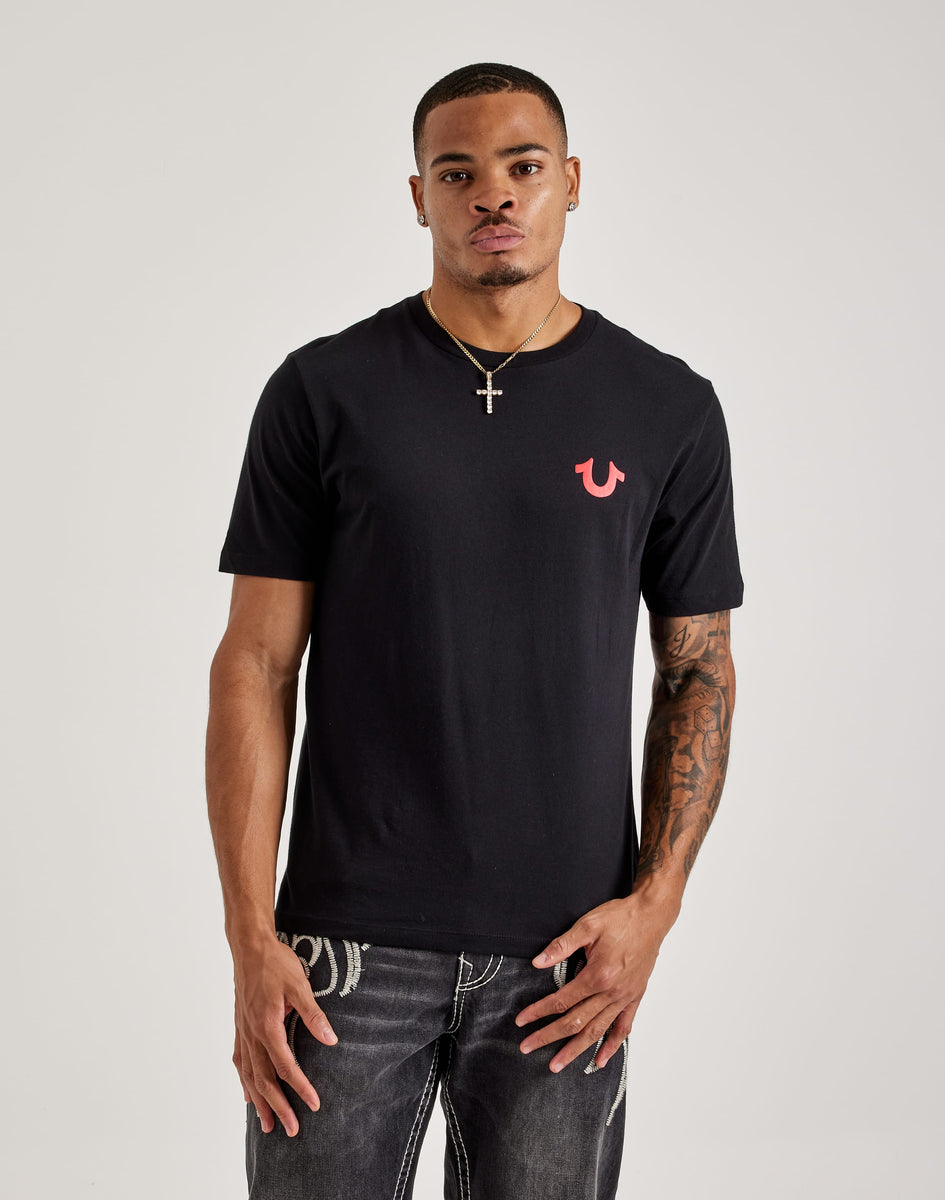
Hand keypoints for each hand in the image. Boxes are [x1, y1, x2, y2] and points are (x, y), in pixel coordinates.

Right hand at [231, 935, 338, 1135]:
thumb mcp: (299, 985)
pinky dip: (244, 1081)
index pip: (284, 1066)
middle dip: (278, 1106)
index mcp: (267, 1026)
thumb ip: (313, 1014)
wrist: (249, 946)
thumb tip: (331, 1040)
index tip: (313, 1105)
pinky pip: (240, 1061)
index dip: (299, 1088)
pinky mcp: (240, 1026)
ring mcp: (243, 1031)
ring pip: (249, 1075)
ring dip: (259, 1101)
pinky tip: (247, 1094)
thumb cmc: (275, 963)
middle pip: (263, 1079)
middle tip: (291, 1130)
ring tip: (267, 1124)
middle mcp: (251, 1034)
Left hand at [514, 895, 672, 1072]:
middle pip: (576, 1022)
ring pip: (597, 1031)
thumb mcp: (587, 925)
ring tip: (558, 1065)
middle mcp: (612, 992)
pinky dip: (611, 1045)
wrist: (651, 916)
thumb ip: (561, 946)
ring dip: (576, 1050)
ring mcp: (625, 997)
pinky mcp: (635, 997)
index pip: (561, 1001)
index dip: (538, 1012)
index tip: (522, 1021)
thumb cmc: (621, 918)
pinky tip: (601, 1060)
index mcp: (598, 975)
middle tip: (528, 1048)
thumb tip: (538, 962)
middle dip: (549, 1037)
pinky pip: (623, 1027)